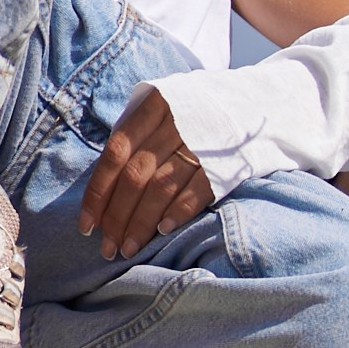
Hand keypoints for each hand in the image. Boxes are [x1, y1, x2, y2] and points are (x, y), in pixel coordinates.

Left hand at [79, 83, 216, 260]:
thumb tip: (105, 182)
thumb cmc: (200, 109)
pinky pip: (196, 191)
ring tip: (128, 248)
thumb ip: (138, 131)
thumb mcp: (167, 103)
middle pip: (136, 175)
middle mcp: (177, 121)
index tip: (87, 225)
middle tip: (107, 247)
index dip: (99, 192)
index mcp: (156, 104)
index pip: (116, 152)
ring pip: (161, 188)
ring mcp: (203, 141)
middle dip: (117, 216)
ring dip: (141, 223)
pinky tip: (163, 230)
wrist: (261, 99)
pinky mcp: (226, 160)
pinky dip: (177, 212)